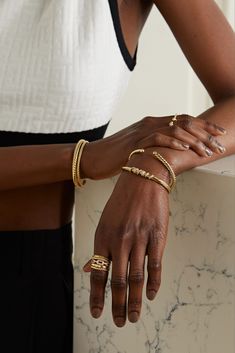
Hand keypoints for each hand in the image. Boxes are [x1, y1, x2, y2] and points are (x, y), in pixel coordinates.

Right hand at [81, 115, 225, 179]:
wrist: (94, 157)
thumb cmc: (117, 155)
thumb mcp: (140, 147)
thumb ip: (156, 145)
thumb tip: (173, 153)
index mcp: (153, 123)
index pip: (184, 119)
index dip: (204, 125)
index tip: (219, 133)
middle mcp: (150, 123)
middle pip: (185, 122)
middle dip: (206, 132)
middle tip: (219, 143)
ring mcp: (142, 131)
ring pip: (175, 129)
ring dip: (194, 140)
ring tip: (206, 150)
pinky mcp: (135, 143)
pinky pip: (158, 138)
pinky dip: (173, 143)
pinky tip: (184, 149)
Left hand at [83, 154, 169, 326]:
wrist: (143, 177)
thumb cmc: (122, 201)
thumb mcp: (105, 221)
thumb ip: (99, 247)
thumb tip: (90, 269)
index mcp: (102, 237)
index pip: (98, 273)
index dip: (97, 295)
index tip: (97, 313)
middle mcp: (118, 241)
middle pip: (116, 280)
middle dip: (116, 305)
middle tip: (119, 322)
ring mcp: (138, 239)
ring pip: (135, 277)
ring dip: (133, 300)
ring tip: (133, 316)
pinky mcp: (156, 236)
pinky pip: (154, 265)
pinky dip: (152, 283)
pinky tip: (150, 295)